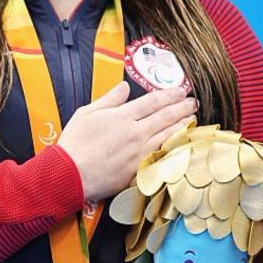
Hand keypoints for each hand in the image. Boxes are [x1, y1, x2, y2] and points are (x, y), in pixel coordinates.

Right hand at [57, 82, 196, 202]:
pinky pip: (163, 154)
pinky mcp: (140, 168)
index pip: (154, 101)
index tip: (181, 90)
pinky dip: (176, 146)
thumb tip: (124, 87)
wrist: (69, 175)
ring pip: (169, 135)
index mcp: (123, 116)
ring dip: (183, 125)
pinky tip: (182, 142)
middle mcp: (136, 132)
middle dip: (182, 107)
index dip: (170, 94)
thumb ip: (109, 99)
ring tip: (193, 118)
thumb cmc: (74, 144)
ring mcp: (140, 152)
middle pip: (166, 116)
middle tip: (193, 101)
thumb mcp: (87, 113)